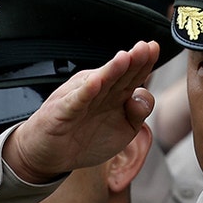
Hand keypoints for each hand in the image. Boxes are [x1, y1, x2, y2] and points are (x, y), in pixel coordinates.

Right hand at [3, 41, 158, 183]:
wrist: (48, 155)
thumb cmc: (83, 139)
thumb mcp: (122, 131)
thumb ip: (137, 114)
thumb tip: (144, 96)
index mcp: (112, 93)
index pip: (131, 75)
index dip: (144, 63)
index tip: (154, 48)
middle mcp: (97, 91)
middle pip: (118, 74)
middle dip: (132, 61)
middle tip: (145, 47)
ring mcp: (78, 99)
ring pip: (98, 83)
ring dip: (111, 70)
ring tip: (125, 57)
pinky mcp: (62, 112)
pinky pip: (75, 100)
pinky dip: (85, 91)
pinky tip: (95, 82)